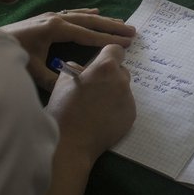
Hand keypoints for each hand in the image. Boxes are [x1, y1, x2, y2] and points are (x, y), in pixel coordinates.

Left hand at [0, 8, 134, 90]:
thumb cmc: (11, 53)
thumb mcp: (32, 69)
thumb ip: (54, 79)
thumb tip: (74, 86)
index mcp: (56, 29)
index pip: (88, 35)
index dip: (108, 40)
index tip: (126, 43)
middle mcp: (58, 18)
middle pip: (91, 21)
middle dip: (113, 26)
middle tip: (132, 30)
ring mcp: (53, 15)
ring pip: (84, 16)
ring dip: (103, 19)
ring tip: (121, 21)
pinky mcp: (49, 17)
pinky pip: (73, 13)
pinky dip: (86, 13)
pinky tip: (95, 11)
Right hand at [46, 44, 134, 163]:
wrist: (71, 144)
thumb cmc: (63, 110)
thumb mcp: (62, 82)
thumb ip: (76, 69)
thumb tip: (82, 69)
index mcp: (105, 68)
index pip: (116, 50)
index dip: (108, 54)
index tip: (101, 62)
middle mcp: (121, 80)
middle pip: (120, 70)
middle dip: (110, 75)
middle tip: (94, 88)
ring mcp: (129, 99)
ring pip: (123, 89)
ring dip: (113, 92)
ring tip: (96, 107)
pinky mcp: (131, 115)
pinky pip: (125, 105)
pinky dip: (116, 108)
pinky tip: (102, 118)